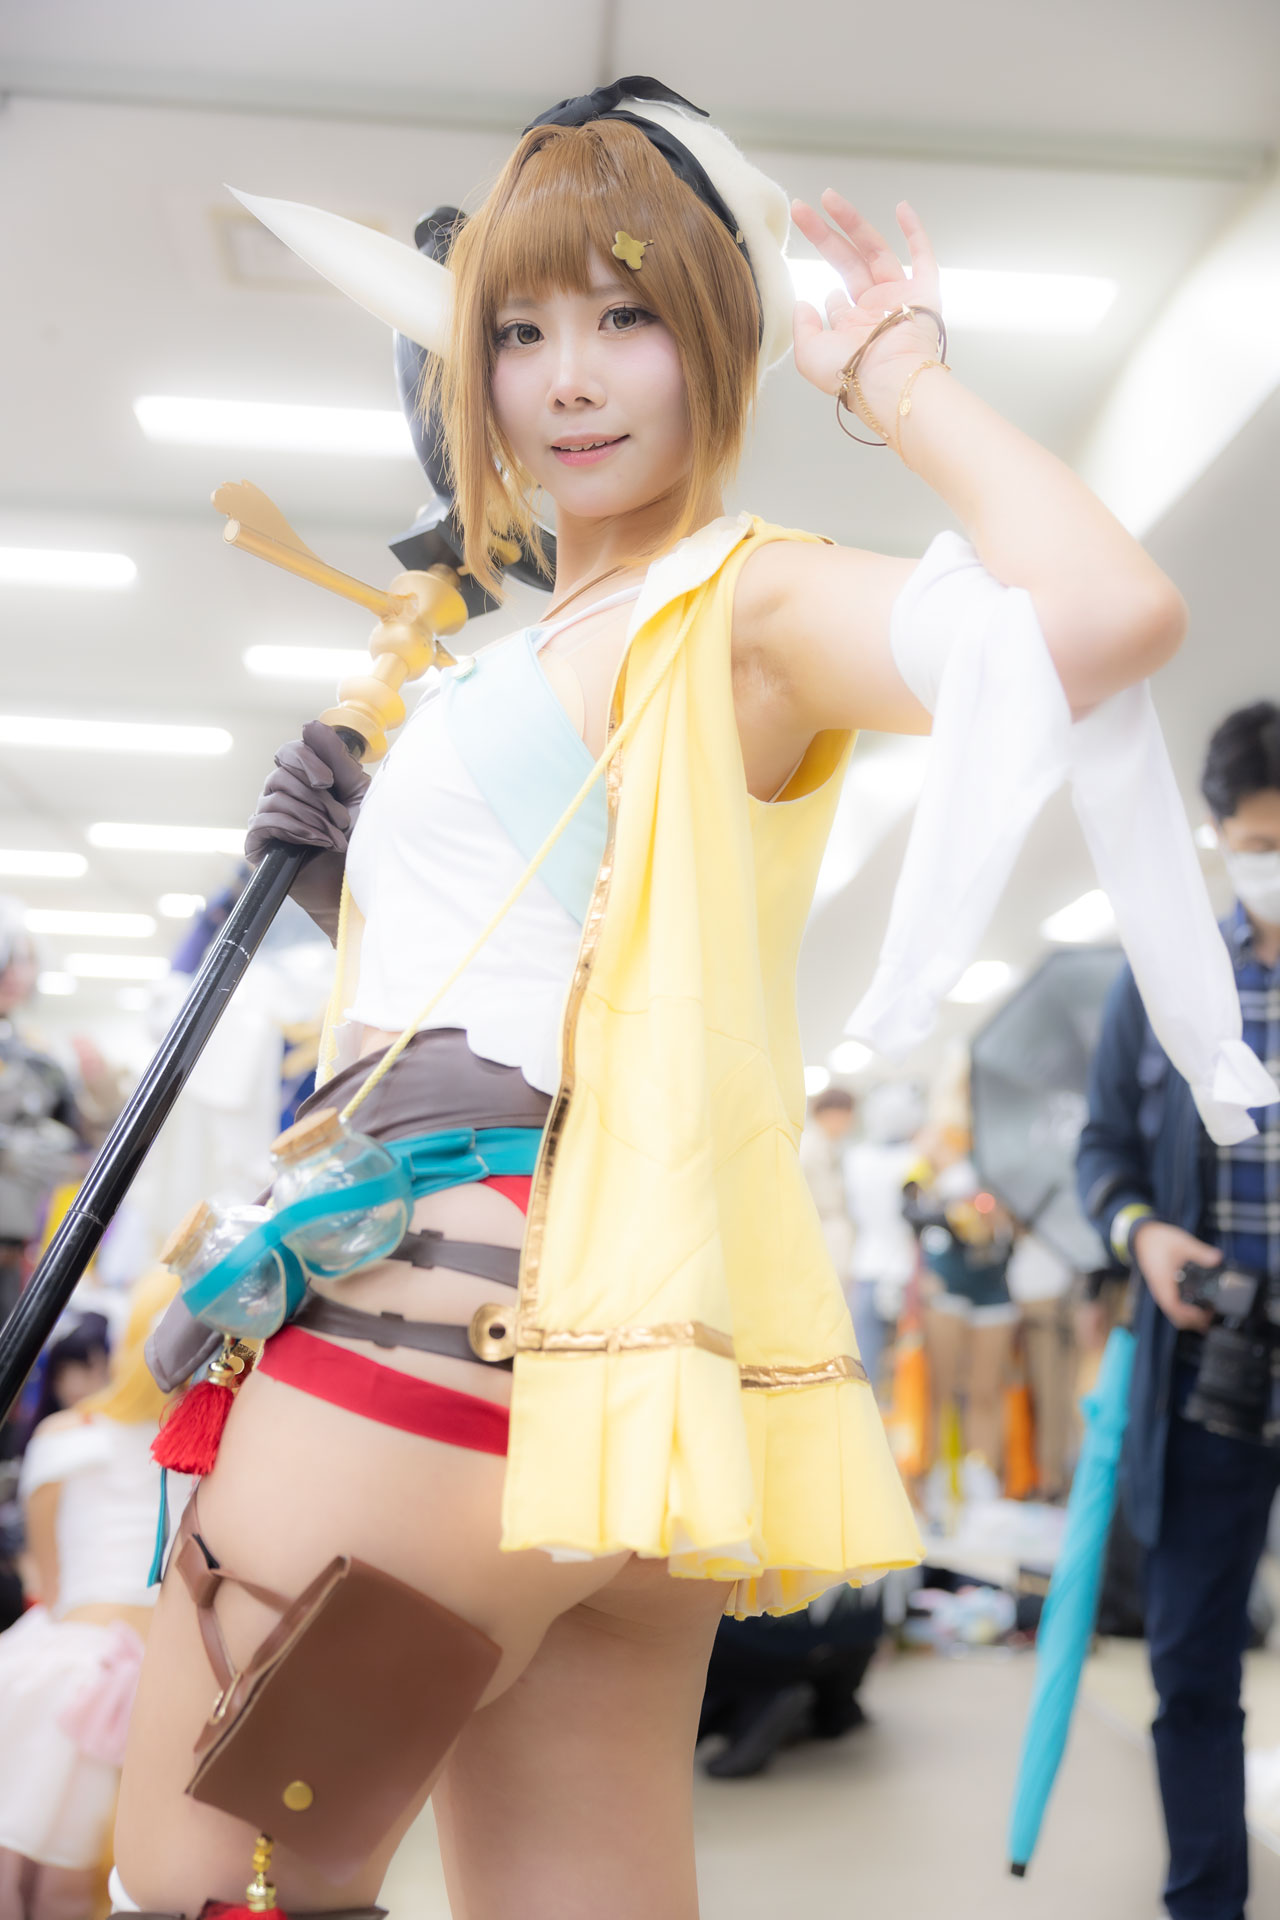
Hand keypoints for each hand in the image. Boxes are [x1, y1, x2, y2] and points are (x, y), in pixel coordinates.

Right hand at [245, 721, 369, 863]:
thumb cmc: (361, 840)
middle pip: (281, 775)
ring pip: (275, 798)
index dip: (306, 760)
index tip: (329, 781)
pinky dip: (295, 828)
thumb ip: (336, 757)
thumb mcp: (356, 792)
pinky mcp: (258, 844)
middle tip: (342, 820)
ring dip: (312, 818)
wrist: (356, 882)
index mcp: (303, 780)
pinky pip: (264, 821)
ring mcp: (268, 820)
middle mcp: (281, 796)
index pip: (288, 753)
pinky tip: (317, 842)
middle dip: (317, 799)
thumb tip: (309, 725)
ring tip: (335, 837)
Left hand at [790, 192, 943, 426]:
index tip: (813, 282)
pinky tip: (902, 208)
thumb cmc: (850, 373)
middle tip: (801, 208)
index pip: (838, 300)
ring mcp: (900, 298)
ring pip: (875, 250)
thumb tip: (802, 302)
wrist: (887, 377)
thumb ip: (801, 328)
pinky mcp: (925, 291)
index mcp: (853, 329)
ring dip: (853, 222)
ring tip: (828, 197)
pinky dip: (915, 232)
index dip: (825, 291)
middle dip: (824, 234)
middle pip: (848, 262)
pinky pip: (923, 256)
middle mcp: (876, 311)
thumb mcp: (809, 354)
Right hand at [1130, 1220, 1219, 1331]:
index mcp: (1163, 1283)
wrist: (1142, 1237)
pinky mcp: (1163, 1289)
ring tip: (1208, 1313)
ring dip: (1190, 1318)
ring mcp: (1161, 1291)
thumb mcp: (1182, 1243)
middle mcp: (1160, 1291)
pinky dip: (1185, 1311)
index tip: (1206, 1313)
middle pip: (1176, 1317)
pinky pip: (1173, 1307)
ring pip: (1174, 1314)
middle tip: (1212, 1316)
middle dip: (1194, 1322)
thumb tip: (1217, 1258)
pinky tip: (1197, 1305)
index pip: (1175, 1308)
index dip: (1190, 1315)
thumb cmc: (1158, 1240)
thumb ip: (1200, 1252)